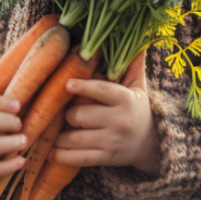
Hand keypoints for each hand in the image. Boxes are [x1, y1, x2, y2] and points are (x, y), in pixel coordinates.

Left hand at [48, 51, 160, 176]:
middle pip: (82, 115)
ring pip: (76, 138)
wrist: (150, 144)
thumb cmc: (137, 107)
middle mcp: (119, 122)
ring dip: (59, 134)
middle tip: (62, 110)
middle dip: (68, 113)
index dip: (84, 87)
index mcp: (126, 100)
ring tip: (51, 129)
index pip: (103, 91)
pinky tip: (50, 152)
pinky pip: (78, 159)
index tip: (67, 83)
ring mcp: (111, 142)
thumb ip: (133, 64)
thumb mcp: (138, 85)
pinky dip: (61, 156)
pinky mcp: (105, 158)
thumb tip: (137, 40)